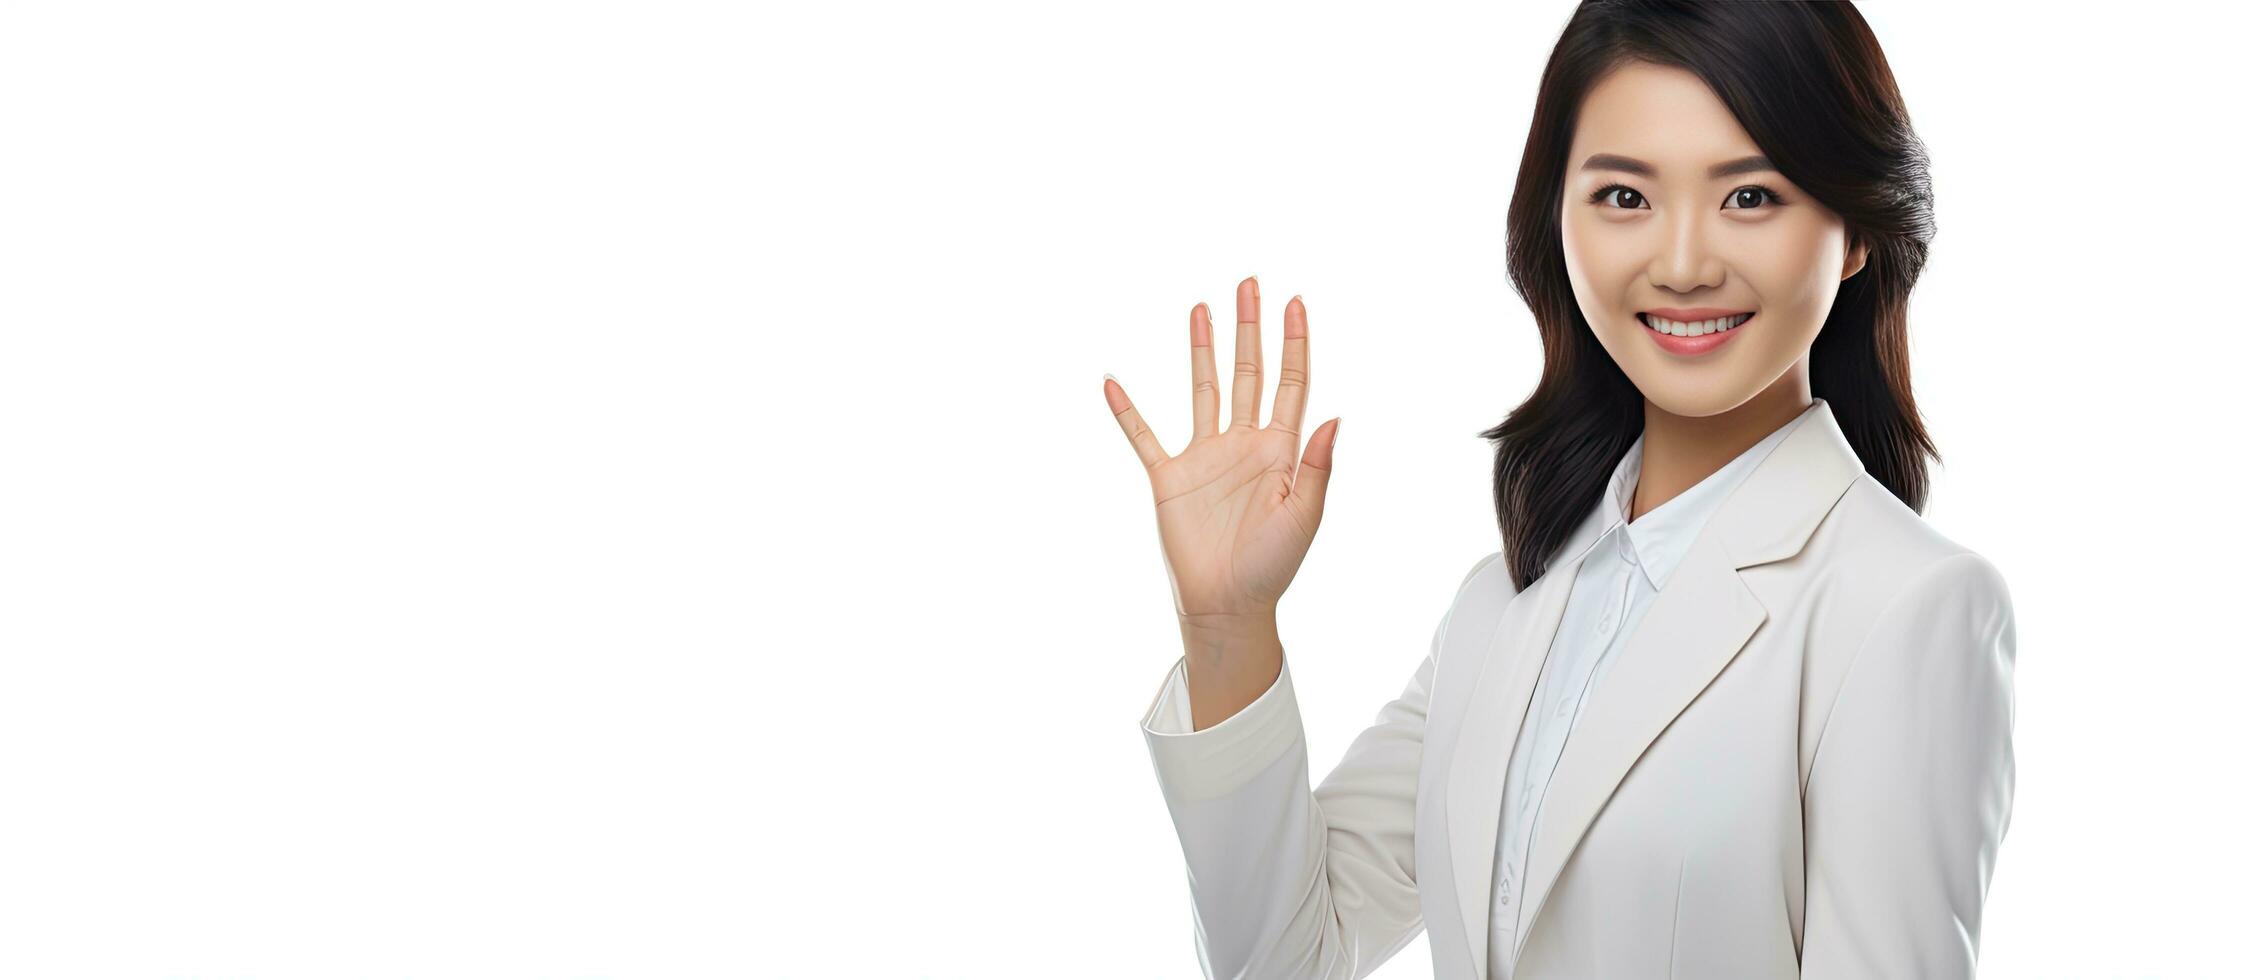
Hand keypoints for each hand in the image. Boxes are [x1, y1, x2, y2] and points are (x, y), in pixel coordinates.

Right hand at [1105, 277, 1339, 628]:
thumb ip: (1317, 466)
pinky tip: (1112, 383)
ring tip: (1200, 309)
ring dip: (1202, 350)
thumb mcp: (1304, 515)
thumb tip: (1336, 417)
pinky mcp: (1170, 478)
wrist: (1228, 604)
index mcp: (1280, 450)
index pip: (1289, 383)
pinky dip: (1128, 411)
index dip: (1294, 344)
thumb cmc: (1273, 566)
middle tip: (1249, 284)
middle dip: (1250, 329)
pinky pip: (1144, 437)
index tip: (1295, 303)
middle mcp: (1243, 444)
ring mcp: (1205, 457)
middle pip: (1248, 373)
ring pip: (1204, 390)